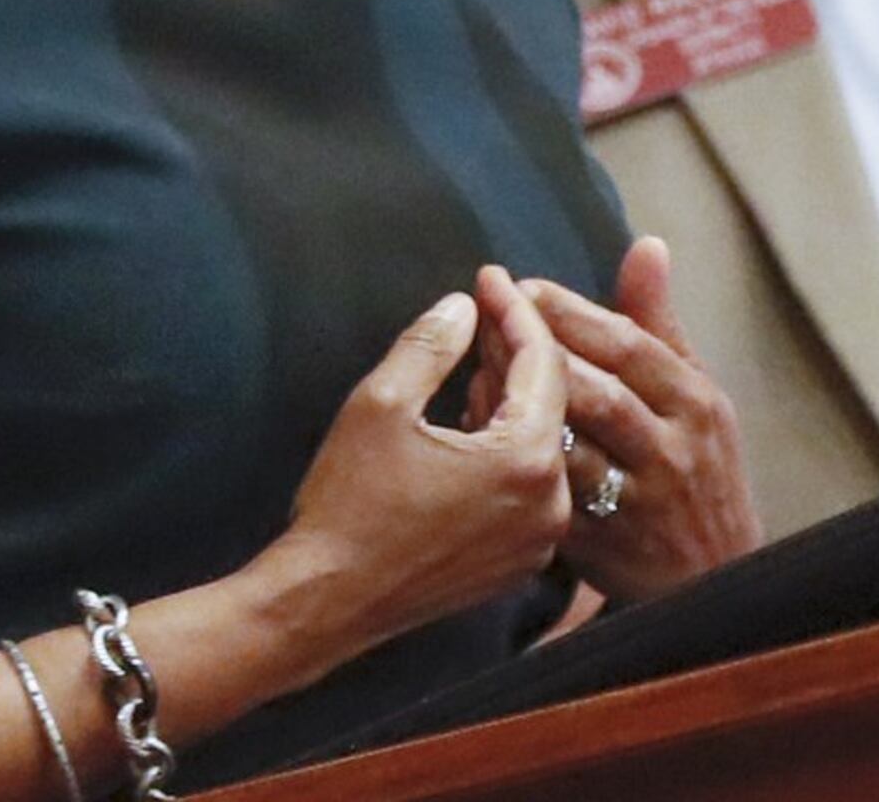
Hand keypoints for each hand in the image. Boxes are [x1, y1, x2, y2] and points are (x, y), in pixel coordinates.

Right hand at [271, 287, 571, 654]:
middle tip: (481, 310)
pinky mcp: (519, 563)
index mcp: (525, 459)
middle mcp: (550, 504)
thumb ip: (431, 345)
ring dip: (513, 400)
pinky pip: (530, 486)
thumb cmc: (349, 504)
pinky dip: (509, 447)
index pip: (542, 362)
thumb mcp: (381, 404)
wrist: (326, 602)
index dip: (515, 311)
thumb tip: (464, 306)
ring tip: (474, 360)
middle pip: (552, 403)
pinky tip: (472, 422)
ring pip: (542, 444)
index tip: (489, 277)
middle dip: (517, 351)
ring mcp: (538, 540)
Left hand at [505, 240, 760, 603]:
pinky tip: (476, 436)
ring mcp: (637, 502)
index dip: (569, 313)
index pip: (627, 344)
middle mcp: (671, 450)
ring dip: (512, 409)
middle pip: (594, 391)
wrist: (714, 576)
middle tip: (481, 320)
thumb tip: (647, 244)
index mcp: (695, 401)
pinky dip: (505, 464)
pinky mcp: (602, 549)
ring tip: (474, 372)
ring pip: (565, 446)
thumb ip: (659, 321)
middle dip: (532, 351)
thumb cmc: (696, 464)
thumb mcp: (694, 391)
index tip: (518, 285)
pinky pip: (543, 497)